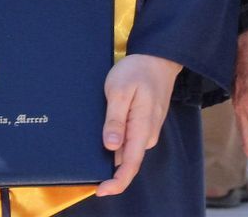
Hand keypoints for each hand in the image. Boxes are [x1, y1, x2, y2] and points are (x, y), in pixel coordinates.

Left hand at [95, 53, 181, 196]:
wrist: (158, 58)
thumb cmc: (138, 71)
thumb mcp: (119, 90)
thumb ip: (115, 120)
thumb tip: (111, 147)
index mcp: (142, 128)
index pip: (131, 165)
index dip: (116, 183)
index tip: (100, 190)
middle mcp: (148, 134)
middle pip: (126, 160)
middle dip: (107, 161)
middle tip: (88, 143)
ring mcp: (148, 130)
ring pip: (126, 149)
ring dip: (112, 146)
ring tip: (100, 121)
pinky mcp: (145, 125)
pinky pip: (129, 139)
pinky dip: (117, 137)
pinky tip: (109, 122)